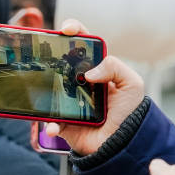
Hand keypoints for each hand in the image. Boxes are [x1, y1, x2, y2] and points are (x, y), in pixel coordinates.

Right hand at [43, 19, 146, 154]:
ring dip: (43, 88)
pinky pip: (49, 120)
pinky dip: (49, 124)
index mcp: (95, 69)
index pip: (81, 44)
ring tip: (46, 91)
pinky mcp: (62, 122)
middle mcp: (79, 82)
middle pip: (59, 62)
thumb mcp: (131, 84)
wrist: (123, 144)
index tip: (66, 30)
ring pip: (48, 89)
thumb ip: (114, 67)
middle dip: (50, 55)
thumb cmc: (130, 112)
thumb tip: (88, 72)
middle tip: (47, 55)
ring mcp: (68, 101)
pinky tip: (54, 126)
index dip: (73, 31)